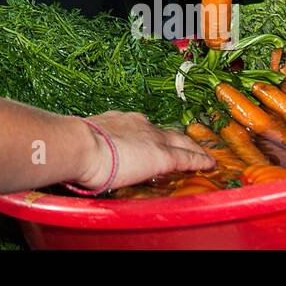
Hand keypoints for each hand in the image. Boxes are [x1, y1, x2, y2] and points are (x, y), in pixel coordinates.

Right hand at [74, 112, 213, 190]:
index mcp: (120, 121)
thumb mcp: (87, 140)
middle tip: (186, 144)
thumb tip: (88, 154)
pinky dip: (199, 160)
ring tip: (202, 155)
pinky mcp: (163, 155)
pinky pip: (187, 158)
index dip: (150, 135)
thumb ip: (94, 145)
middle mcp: (139, 124)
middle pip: (165, 132)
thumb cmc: (77, 144)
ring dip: (191, 148)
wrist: (81, 145)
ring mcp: (153, 138)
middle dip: (177, 138)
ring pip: (180, 142)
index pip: (141, 128)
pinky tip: (209, 164)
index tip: (151, 141)